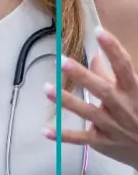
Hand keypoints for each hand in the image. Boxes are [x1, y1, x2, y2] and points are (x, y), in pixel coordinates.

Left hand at [44, 26, 137, 168]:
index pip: (124, 67)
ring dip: (67, 101)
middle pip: (103, 90)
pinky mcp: (103, 142)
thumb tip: (95, 56)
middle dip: (83, 76)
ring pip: (88, 113)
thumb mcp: (134, 91)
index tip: (99, 32)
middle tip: (63, 61)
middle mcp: (123, 108)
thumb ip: (113, 74)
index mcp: (134, 91)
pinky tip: (45, 130)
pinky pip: (81, 139)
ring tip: (46, 88)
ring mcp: (112, 126)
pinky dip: (63, 136)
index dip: (114, 49)